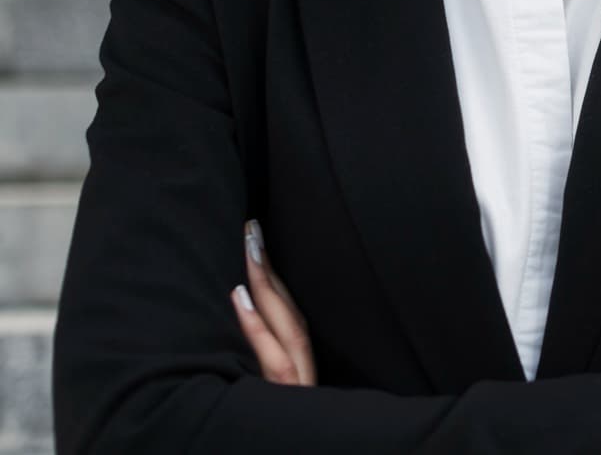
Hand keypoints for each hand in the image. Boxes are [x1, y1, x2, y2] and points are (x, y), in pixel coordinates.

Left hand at [231, 218, 316, 385]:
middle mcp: (302, 369)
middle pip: (289, 309)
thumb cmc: (271, 448)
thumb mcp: (267, 398)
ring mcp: (295, 382)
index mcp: (300, 367)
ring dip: (266, 283)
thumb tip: (236, 321)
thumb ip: (261, 370)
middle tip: (252, 228)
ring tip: (251, 247)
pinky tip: (240, 295)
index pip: (290, 314)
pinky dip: (255, 325)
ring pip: (285, 324)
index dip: (275, 276)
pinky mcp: (284, 395)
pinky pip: (271, 355)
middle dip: (270, 267)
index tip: (257, 243)